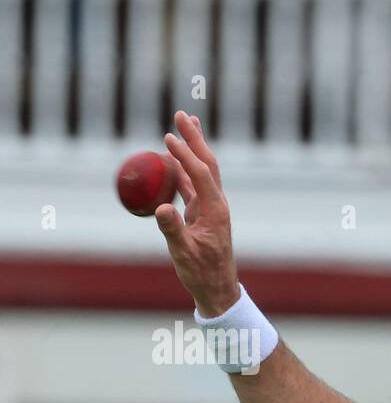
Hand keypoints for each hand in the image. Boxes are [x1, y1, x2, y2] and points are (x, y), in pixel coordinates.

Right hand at [155, 111, 240, 316]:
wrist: (217, 288)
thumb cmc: (201, 272)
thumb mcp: (183, 253)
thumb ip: (173, 230)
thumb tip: (161, 208)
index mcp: (214, 210)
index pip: (200, 174)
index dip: (185, 155)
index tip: (168, 137)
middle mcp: (216, 204)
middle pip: (207, 163)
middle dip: (194, 138)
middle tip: (182, 114)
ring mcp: (210, 207)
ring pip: (202, 170)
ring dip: (193, 148)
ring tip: (184, 125)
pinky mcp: (203, 212)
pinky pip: (192, 184)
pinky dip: (183, 167)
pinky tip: (175, 157)